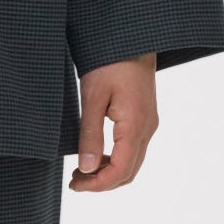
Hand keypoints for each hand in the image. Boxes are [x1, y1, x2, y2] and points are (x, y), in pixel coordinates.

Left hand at [71, 53, 157, 192]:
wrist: (132, 38)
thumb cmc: (110, 62)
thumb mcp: (93, 97)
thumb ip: (90, 134)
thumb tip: (85, 169)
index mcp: (135, 125)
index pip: (120, 171)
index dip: (97, 185)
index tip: (75, 185)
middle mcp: (147, 129)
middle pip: (129, 172)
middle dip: (102, 183)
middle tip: (74, 182)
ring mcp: (149, 124)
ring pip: (132, 163)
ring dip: (108, 172)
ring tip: (81, 171)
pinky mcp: (145, 119)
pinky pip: (133, 149)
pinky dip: (115, 160)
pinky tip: (96, 155)